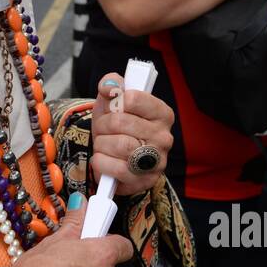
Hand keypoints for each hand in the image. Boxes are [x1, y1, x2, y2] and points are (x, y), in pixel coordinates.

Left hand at [89, 73, 172, 195]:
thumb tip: (109, 86)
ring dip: (101, 144)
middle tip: (102, 130)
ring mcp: (157, 161)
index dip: (113, 103)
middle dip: (102, 125)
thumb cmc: (117, 126)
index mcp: (162, 113)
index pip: (132, 98)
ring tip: (104, 145)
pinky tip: (104, 160)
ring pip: (119, 145)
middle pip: (120, 122)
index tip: (112, 108)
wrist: (116, 158)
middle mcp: (164, 137)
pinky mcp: (144, 180)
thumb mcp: (113, 102)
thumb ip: (111, 85)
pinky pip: (115, 169)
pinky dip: (101, 163)